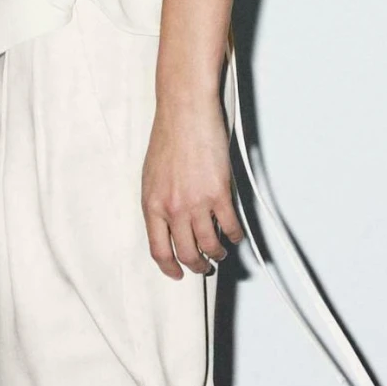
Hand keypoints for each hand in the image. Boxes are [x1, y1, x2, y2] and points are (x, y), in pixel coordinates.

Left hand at [141, 94, 245, 278]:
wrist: (184, 111)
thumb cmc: (170, 135)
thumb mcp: (152, 175)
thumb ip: (160, 201)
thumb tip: (170, 222)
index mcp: (151, 204)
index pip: (158, 249)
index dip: (169, 268)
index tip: (177, 273)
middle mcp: (172, 207)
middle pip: (185, 253)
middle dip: (197, 265)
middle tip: (204, 266)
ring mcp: (195, 202)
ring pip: (209, 244)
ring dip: (217, 253)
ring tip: (220, 251)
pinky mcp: (218, 193)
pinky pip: (229, 225)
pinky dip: (234, 235)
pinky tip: (235, 234)